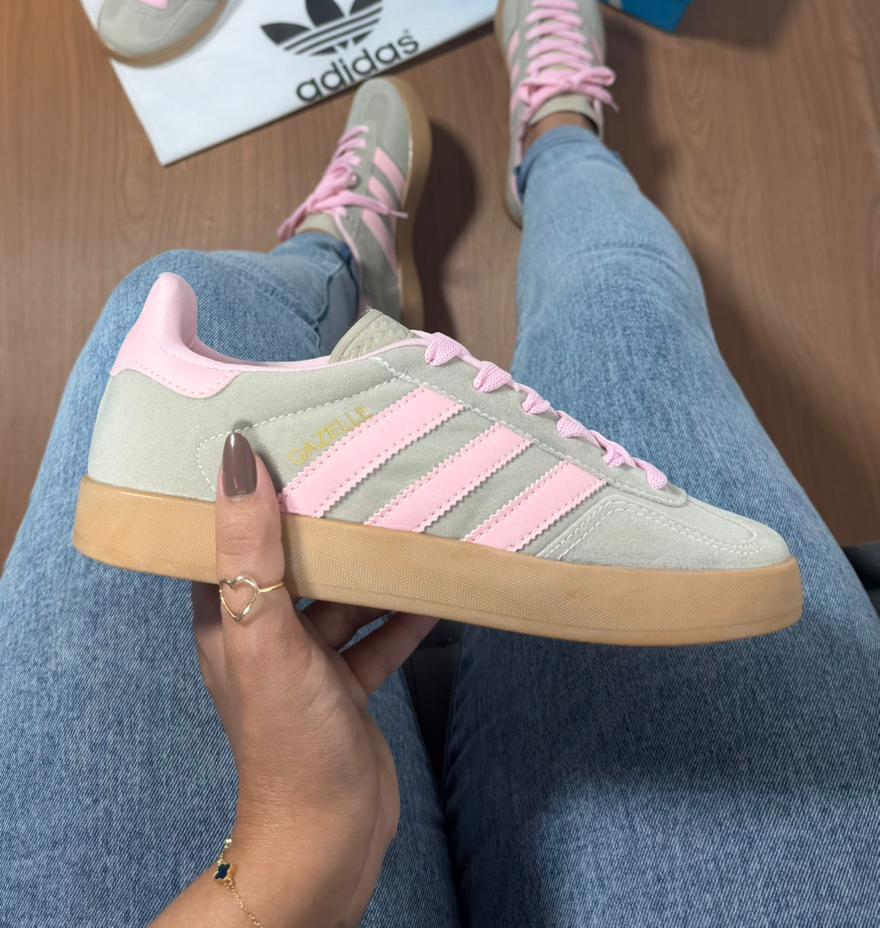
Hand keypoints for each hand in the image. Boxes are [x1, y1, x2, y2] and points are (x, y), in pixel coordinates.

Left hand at [156, 431, 435, 927]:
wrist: (330, 837)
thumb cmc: (288, 739)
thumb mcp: (266, 635)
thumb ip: (253, 550)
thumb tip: (237, 460)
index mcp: (226, 616)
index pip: (227, 537)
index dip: (247, 492)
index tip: (280, 440)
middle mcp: (261, 633)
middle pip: (291, 560)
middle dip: (323, 521)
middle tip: (360, 469)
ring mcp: (306, 662)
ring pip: (340, 596)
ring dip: (370, 567)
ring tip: (404, 521)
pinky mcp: (346, 685)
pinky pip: (375, 634)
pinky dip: (400, 613)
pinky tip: (433, 588)